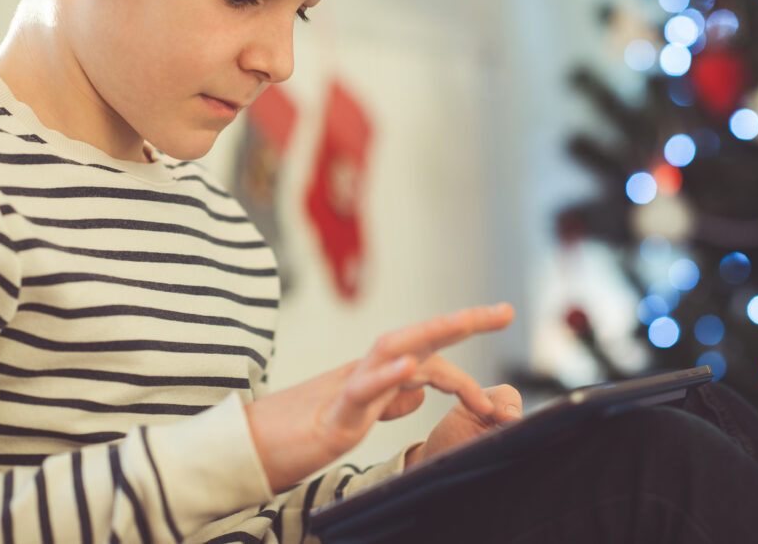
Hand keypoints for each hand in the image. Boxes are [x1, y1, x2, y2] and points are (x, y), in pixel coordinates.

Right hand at [244, 303, 513, 491]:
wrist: (253, 448)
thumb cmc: (303, 430)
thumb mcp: (359, 415)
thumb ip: (389, 399)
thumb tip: (416, 390)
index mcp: (377, 374)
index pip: (428, 353)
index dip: (463, 348)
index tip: (498, 349)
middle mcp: (366, 371)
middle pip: (418, 336)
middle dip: (463, 321)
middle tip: (504, 310)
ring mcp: (349, 389)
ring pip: (393, 350)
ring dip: (433, 334)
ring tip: (468, 322)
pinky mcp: (333, 415)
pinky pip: (360, 390)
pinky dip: (386, 376)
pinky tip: (411, 367)